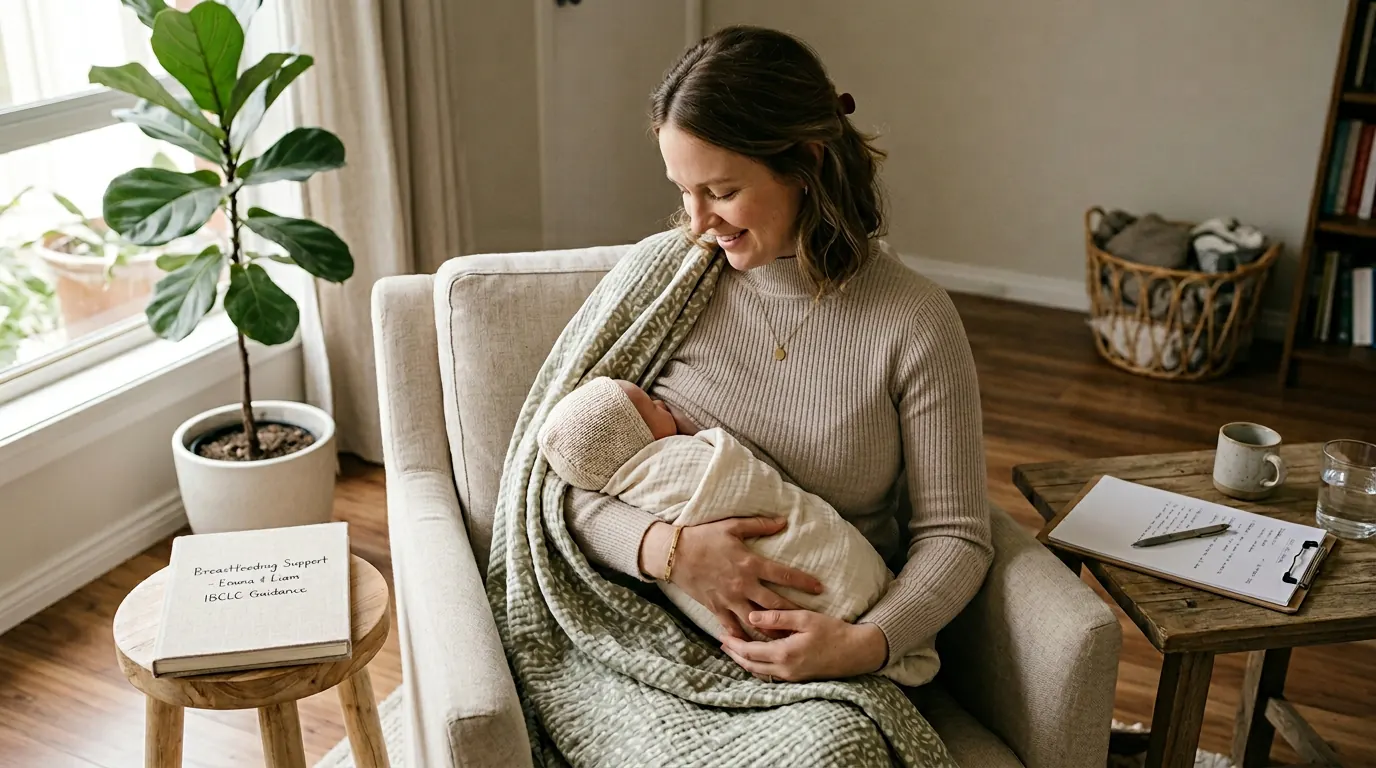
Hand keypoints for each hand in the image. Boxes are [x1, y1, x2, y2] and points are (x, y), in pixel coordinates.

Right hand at [639, 518, 823, 639]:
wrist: (674, 554)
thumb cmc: (704, 536)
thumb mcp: (732, 526)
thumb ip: (759, 524)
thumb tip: (783, 521)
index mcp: (750, 564)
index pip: (783, 575)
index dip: (804, 582)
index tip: (819, 589)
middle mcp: (743, 585)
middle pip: (775, 604)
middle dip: (795, 613)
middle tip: (810, 620)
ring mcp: (729, 599)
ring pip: (757, 621)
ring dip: (773, 631)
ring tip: (788, 638)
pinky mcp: (716, 608)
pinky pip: (733, 627)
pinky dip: (744, 636)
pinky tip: (754, 645)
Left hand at [720, 611, 888, 682]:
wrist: (857, 652)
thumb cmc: (833, 632)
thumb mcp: (805, 618)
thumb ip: (777, 617)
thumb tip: (751, 617)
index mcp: (784, 654)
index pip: (749, 652)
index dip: (733, 644)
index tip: (722, 634)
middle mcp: (785, 670)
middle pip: (750, 665)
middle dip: (734, 654)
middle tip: (723, 642)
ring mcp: (792, 677)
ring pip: (759, 672)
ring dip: (744, 661)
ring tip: (734, 650)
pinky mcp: (798, 678)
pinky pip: (770, 675)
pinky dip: (758, 666)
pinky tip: (756, 657)